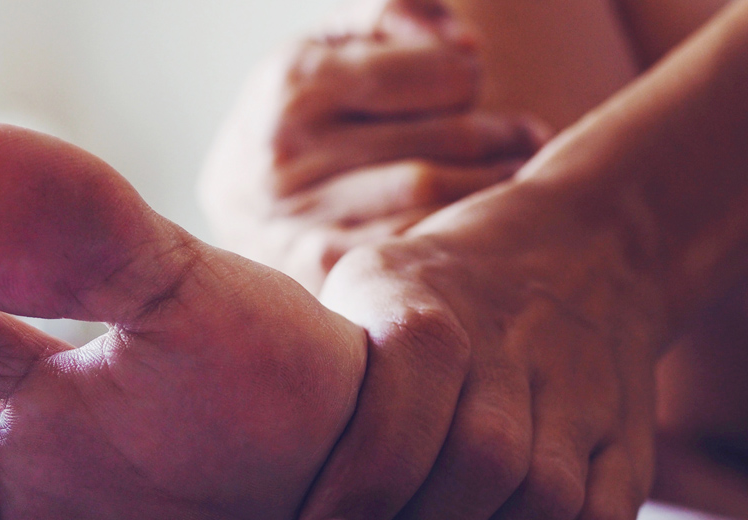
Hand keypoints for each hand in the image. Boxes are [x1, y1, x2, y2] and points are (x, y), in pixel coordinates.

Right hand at [199, 0, 546, 291]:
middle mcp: (291, 148)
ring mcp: (303, 213)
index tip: (470, 86)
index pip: (436, 73)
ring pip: (437, 190)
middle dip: (498, 133)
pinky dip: (455, 227)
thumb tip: (462, 41)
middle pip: (447, 134)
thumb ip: (387, 18)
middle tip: (521, 136)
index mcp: (294, 80)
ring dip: (493, 182)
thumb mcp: (319, 52)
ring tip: (512, 170)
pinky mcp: (320, 266)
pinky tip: (471, 219)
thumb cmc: (291, 126)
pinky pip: (414, 240)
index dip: (467, 75)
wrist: (226, 221)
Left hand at [298, 175, 663, 519]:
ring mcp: (581, 392)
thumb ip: (332, 359)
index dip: (369, 474)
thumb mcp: (370, 280)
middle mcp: (512, 342)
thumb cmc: (442, 281)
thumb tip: (255, 458)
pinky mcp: (627, 439)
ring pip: (543, 503)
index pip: (409, 388)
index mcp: (427, 296)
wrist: (586, 247)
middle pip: (480, 463)